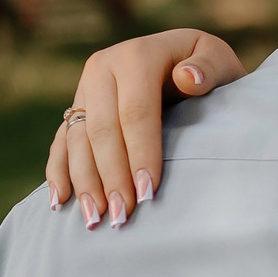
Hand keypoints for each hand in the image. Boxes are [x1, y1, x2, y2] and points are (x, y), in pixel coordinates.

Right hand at [46, 28, 243, 225]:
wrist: (185, 60)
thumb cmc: (208, 69)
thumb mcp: (218, 60)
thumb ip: (209, 67)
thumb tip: (188, 78)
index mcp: (136, 56)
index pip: (135, 113)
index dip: (141, 154)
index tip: (149, 193)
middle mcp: (102, 68)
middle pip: (102, 130)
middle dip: (111, 177)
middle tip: (121, 217)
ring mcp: (84, 89)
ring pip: (76, 140)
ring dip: (84, 182)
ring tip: (94, 220)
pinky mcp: (75, 108)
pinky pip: (60, 142)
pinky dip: (59, 172)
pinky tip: (60, 202)